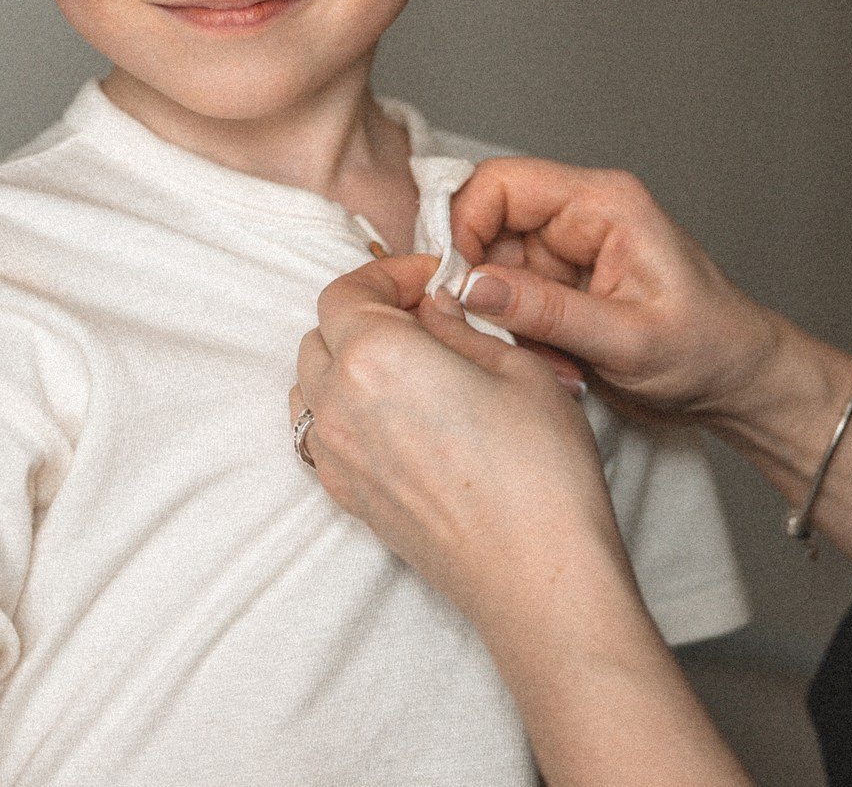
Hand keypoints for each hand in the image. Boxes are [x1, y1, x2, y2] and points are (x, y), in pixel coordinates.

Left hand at [292, 256, 631, 636]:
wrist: (537, 576)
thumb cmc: (540, 471)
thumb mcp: (518, 368)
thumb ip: (462, 326)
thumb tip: (436, 308)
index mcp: (375, 355)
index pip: (346, 290)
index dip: (387, 275)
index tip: (430, 281)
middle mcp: (338, 404)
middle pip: (320, 334)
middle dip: (366, 314)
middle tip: (427, 318)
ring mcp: (336, 456)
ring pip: (311, 386)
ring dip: (346, 362)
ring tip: (410, 367)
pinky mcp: (347, 497)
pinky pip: (321, 434)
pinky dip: (343, 410)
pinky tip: (400, 417)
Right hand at [448, 158, 785, 428]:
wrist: (740, 382)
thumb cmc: (708, 350)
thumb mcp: (629, 340)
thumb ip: (548, 311)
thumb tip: (471, 287)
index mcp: (602, 204)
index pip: (500, 184)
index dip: (463, 226)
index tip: (453, 284)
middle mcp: (580, 218)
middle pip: (486, 227)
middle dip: (480, 286)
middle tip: (491, 336)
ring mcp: (568, 255)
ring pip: (492, 272)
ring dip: (501, 322)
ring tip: (547, 363)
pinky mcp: (562, 289)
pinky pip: (511, 303)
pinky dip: (517, 339)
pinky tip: (555, 367)